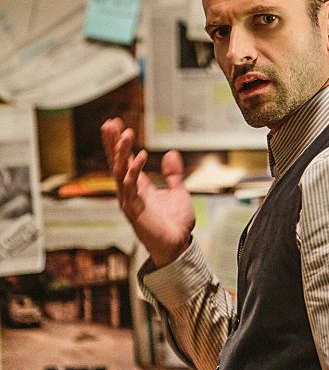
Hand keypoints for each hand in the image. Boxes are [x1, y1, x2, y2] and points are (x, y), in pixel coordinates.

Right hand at [101, 118, 194, 266]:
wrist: (178, 247)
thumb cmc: (175, 224)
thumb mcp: (178, 192)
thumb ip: (173, 174)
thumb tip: (170, 153)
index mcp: (139, 187)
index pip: (124, 161)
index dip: (119, 144)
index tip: (116, 124)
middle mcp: (130, 192)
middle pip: (116, 163)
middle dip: (112, 143)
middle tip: (109, 123)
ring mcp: (130, 200)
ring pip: (120, 171)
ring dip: (121, 152)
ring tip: (124, 132)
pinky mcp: (135, 210)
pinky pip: (132, 186)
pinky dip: (134, 170)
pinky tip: (139, 155)